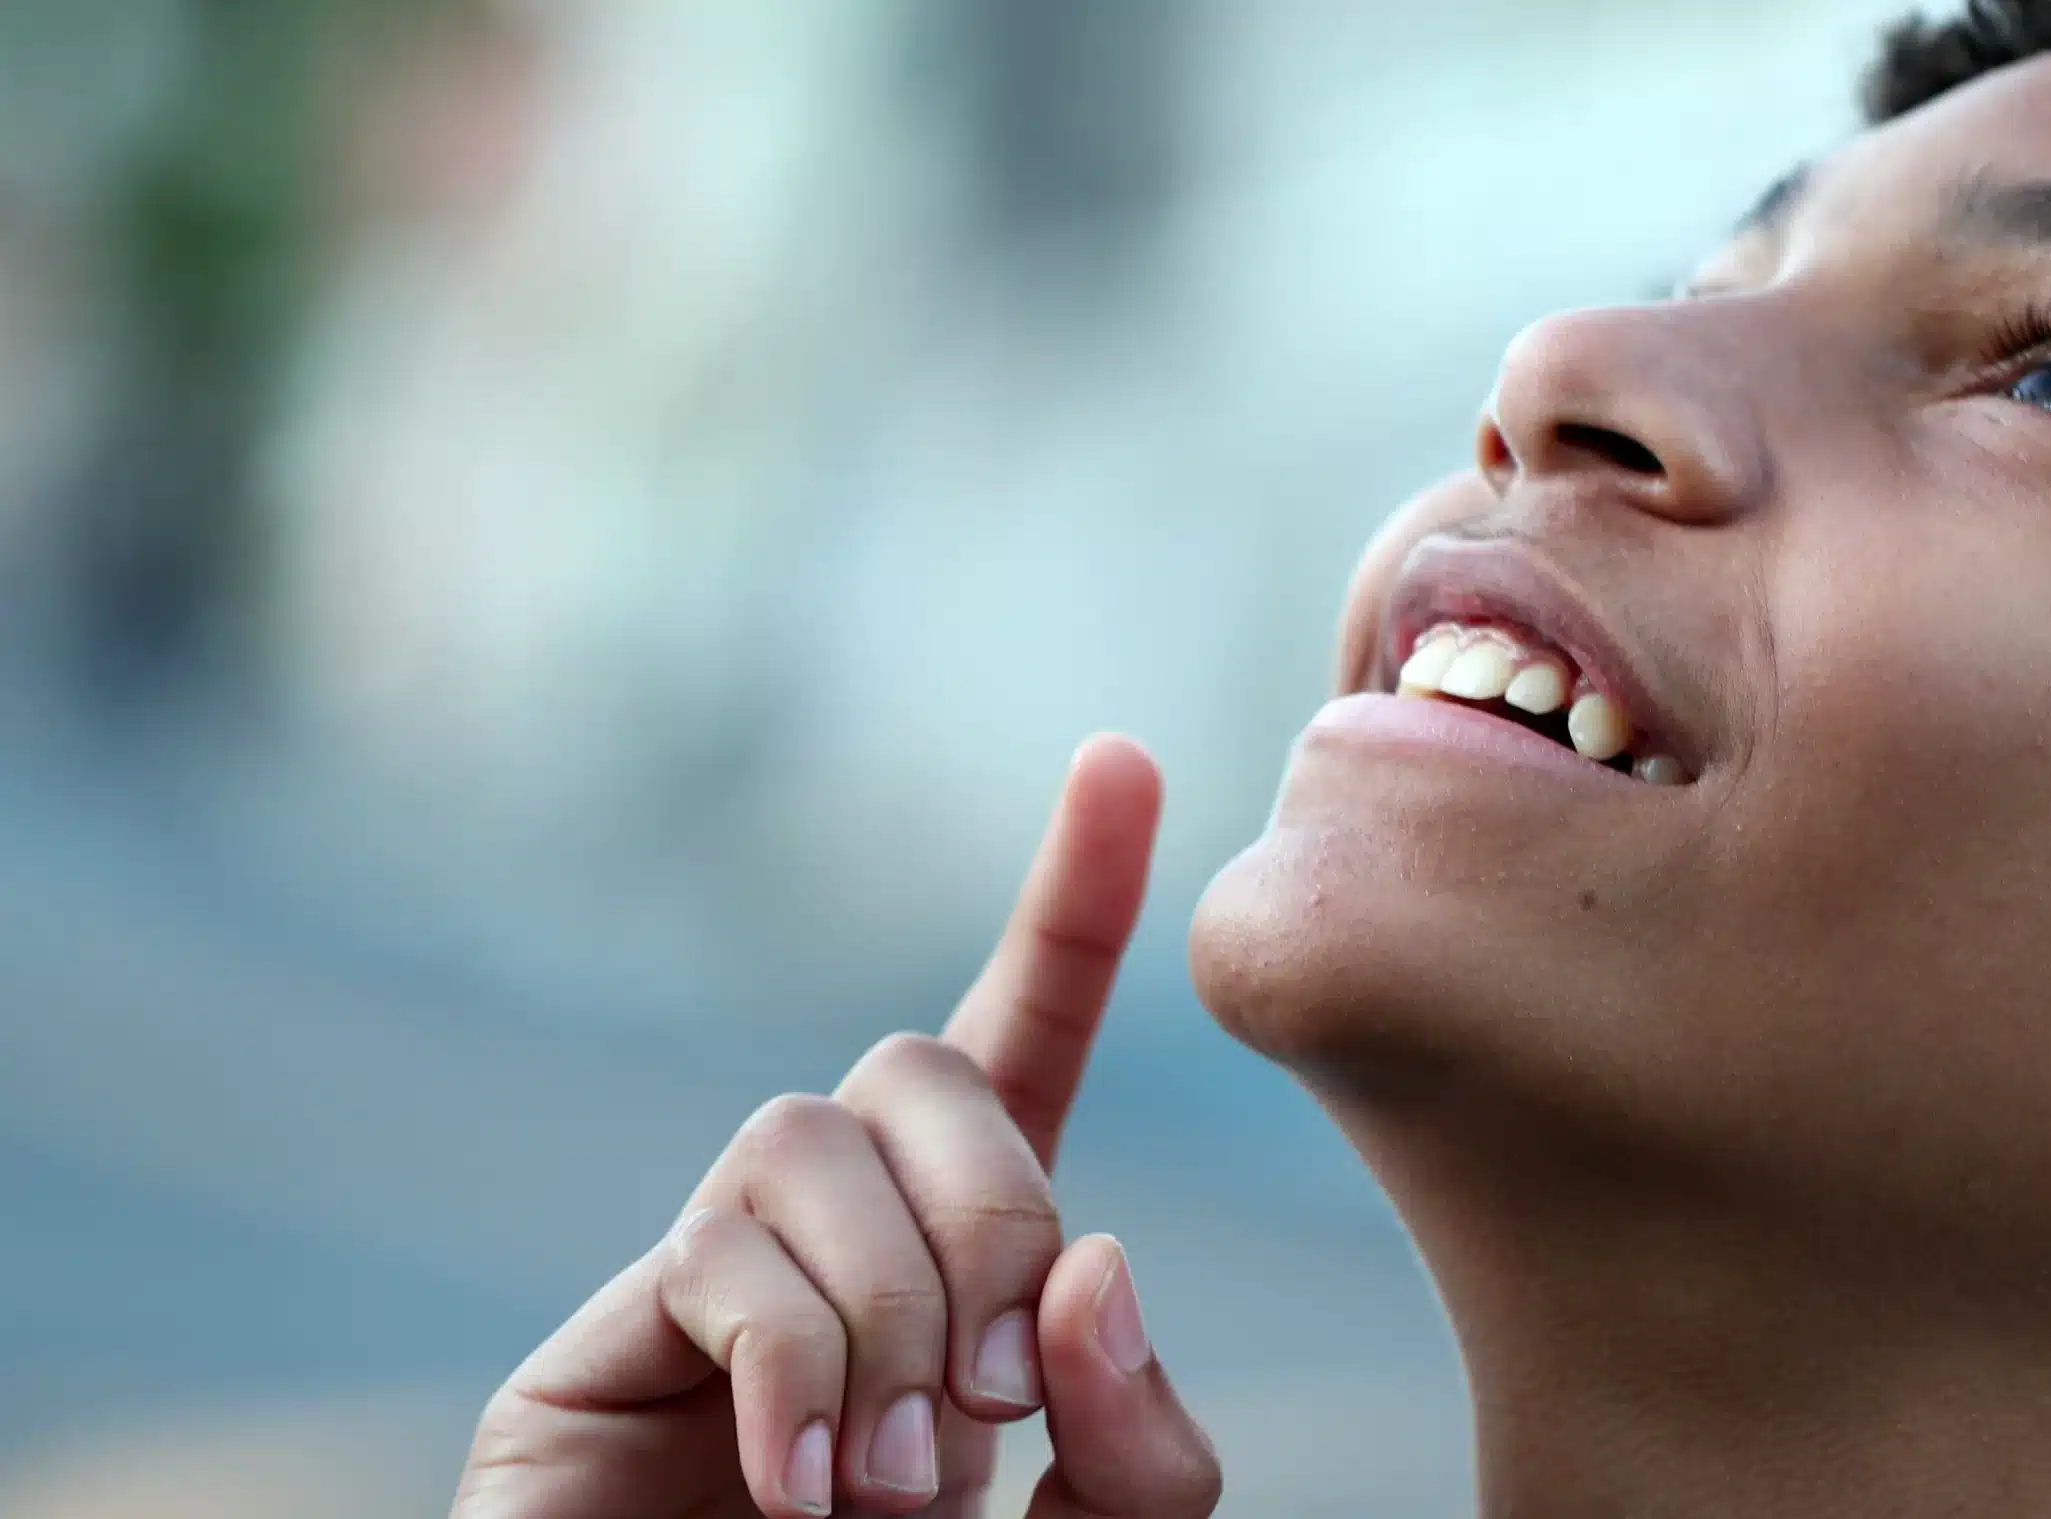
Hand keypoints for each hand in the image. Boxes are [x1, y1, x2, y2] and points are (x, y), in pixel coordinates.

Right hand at [453, 737, 1219, 1517]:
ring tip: (897, 1493)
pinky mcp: (596, 1352)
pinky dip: (796, 1370)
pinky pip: (717, 1256)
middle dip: (994, 1212)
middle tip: (996, 1411)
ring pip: (810, 1138)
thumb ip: (1139, 1443)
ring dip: (891, 1310)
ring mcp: (711, 1281)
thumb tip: (1100, 1250)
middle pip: (922, 1067)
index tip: (1126, 759)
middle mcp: (838, 1238)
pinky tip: (806, 1495)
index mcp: (967, 1264)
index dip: (1073, 902)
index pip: (1026, 1043)